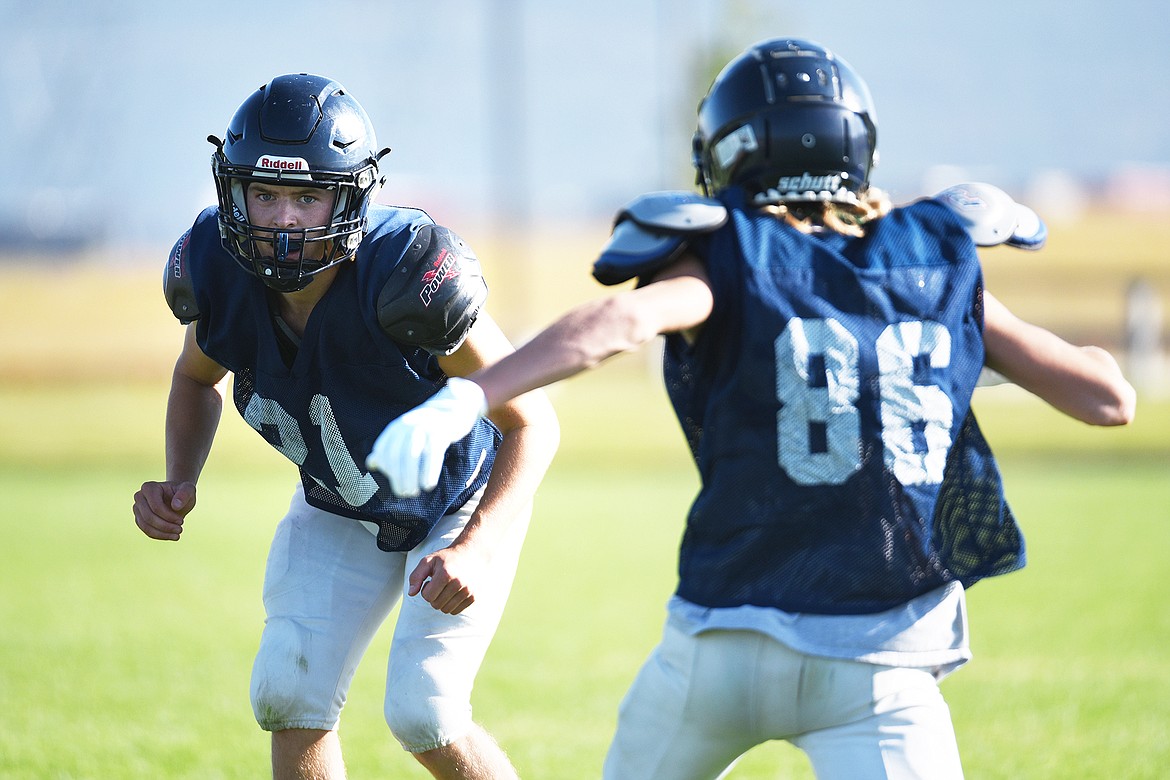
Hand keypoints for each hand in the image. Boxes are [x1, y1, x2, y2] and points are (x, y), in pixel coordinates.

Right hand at [133, 480, 196, 540]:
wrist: (178, 498)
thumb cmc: (183, 493)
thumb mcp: (189, 490)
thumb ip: (184, 494)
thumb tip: (175, 506)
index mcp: (149, 487)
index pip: (156, 506)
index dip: (168, 516)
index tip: (181, 521)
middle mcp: (139, 496)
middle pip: (149, 517)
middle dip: (165, 526)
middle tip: (180, 530)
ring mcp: (137, 508)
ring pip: (146, 526)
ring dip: (162, 533)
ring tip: (177, 535)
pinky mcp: (139, 519)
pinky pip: (146, 531)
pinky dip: (159, 536)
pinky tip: (172, 536)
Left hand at [366, 377, 487, 496]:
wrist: (454, 409)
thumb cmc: (427, 427)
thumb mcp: (405, 434)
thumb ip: (388, 448)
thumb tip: (371, 463)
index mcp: (396, 427)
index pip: (383, 451)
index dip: (386, 469)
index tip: (395, 483)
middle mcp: (407, 425)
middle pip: (396, 455)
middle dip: (398, 477)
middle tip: (404, 493)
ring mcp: (423, 427)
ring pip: (411, 456)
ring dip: (410, 477)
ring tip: (413, 492)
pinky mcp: (440, 432)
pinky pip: (432, 455)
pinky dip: (429, 472)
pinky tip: (428, 485)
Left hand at [408, 543, 487, 614]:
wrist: (470, 553)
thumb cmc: (446, 558)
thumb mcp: (428, 561)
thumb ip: (416, 576)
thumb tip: (411, 593)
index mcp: (446, 574)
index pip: (427, 596)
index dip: (426, 589)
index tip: (432, 579)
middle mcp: (458, 583)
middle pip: (436, 605)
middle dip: (434, 596)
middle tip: (439, 583)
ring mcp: (467, 591)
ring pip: (446, 610)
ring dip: (443, 601)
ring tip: (447, 587)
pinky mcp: (473, 597)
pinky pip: (456, 611)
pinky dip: (452, 604)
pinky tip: (454, 592)